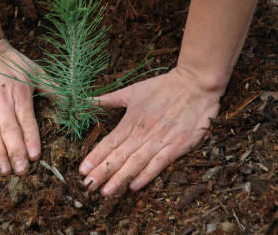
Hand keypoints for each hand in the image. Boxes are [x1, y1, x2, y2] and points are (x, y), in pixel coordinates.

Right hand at [0, 38, 40, 175]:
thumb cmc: (9, 60)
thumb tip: (72, 101)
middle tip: (22, 172)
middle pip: (10, 131)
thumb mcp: (34, 70)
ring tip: (5, 171)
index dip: (31, 139)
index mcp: (20, 94)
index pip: (27, 121)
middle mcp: (1, 101)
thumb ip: (52, 87)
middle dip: (16, 153)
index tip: (35, 157)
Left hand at [79, 67, 221, 195]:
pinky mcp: (177, 146)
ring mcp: (160, 141)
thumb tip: (89, 100)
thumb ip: (110, 99)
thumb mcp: (133, 90)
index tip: (82, 170)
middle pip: (119, 156)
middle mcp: (142, 133)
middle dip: (102, 172)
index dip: (95, 157)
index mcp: (131, 121)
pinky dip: (146, 176)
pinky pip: (159, 164)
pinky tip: (134, 186)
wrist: (195, 85)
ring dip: (120, 178)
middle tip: (88, 186)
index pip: (109, 143)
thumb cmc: (163, 87)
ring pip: (136, 163)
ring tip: (106, 192)